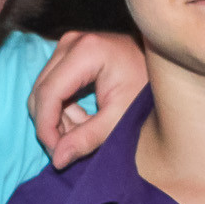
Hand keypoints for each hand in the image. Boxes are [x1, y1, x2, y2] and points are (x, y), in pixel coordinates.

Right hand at [28, 29, 147, 168]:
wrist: (163, 68)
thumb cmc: (146, 90)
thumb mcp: (120, 118)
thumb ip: (87, 139)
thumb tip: (58, 160)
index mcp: (86, 51)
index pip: (48, 94)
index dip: (46, 128)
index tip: (56, 154)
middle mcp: (71, 43)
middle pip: (41, 92)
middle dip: (51, 125)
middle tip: (69, 148)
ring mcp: (68, 45)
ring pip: (43, 91)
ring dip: (57, 119)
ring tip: (82, 134)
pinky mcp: (69, 52)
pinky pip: (51, 86)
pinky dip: (61, 109)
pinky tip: (82, 121)